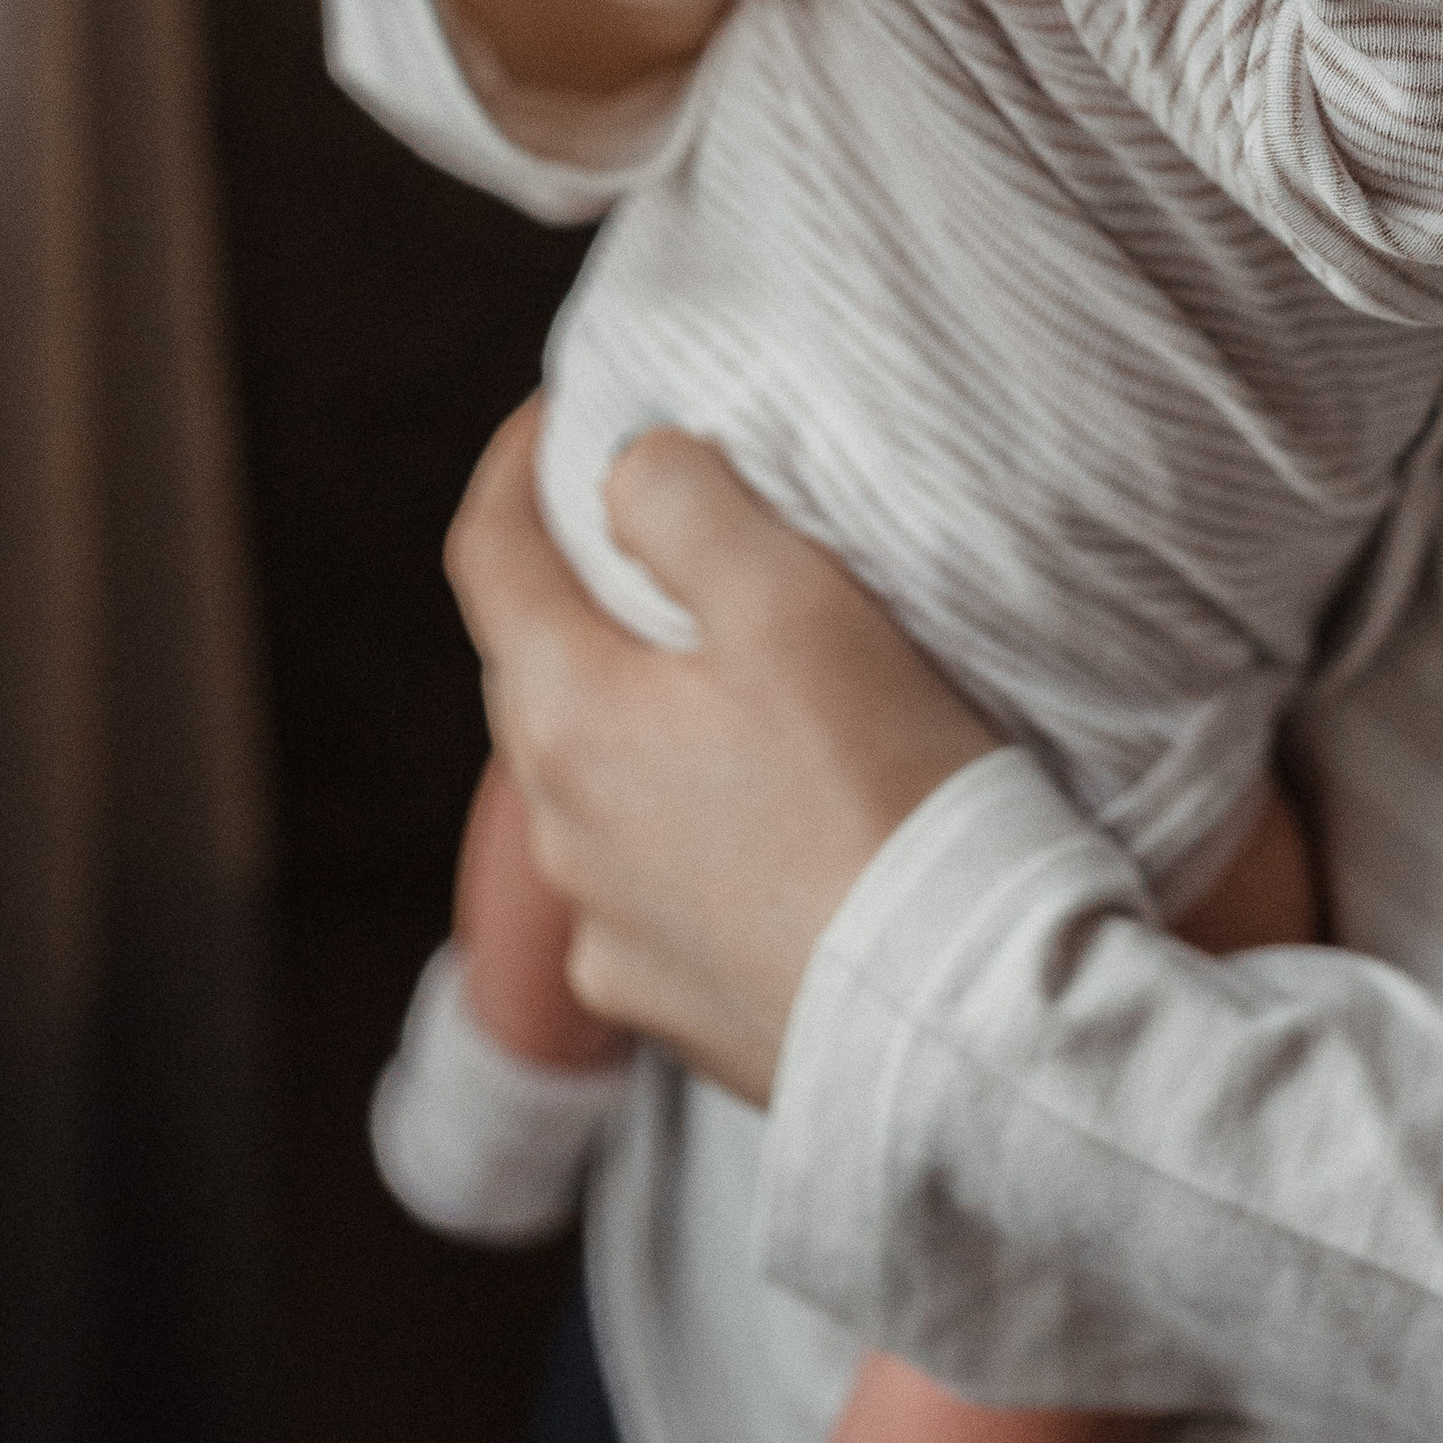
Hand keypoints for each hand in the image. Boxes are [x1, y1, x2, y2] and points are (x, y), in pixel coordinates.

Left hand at [444, 404, 997, 1105]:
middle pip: (534, 672)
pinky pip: (646, 887)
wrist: (954, 1027)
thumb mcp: (792, 602)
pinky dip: (678, 830)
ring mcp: (609, 934)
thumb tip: (625, 470)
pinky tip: (755, 822)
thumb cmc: (882, 795)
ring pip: (590, 785)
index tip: (555, 414)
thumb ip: (686, 504)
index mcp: (567, 716)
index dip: (512, 467)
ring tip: (721, 682)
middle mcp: (559, 834)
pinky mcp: (671, 1006)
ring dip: (632, 718)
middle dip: (577, 592)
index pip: (487, 557)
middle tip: (647, 532)